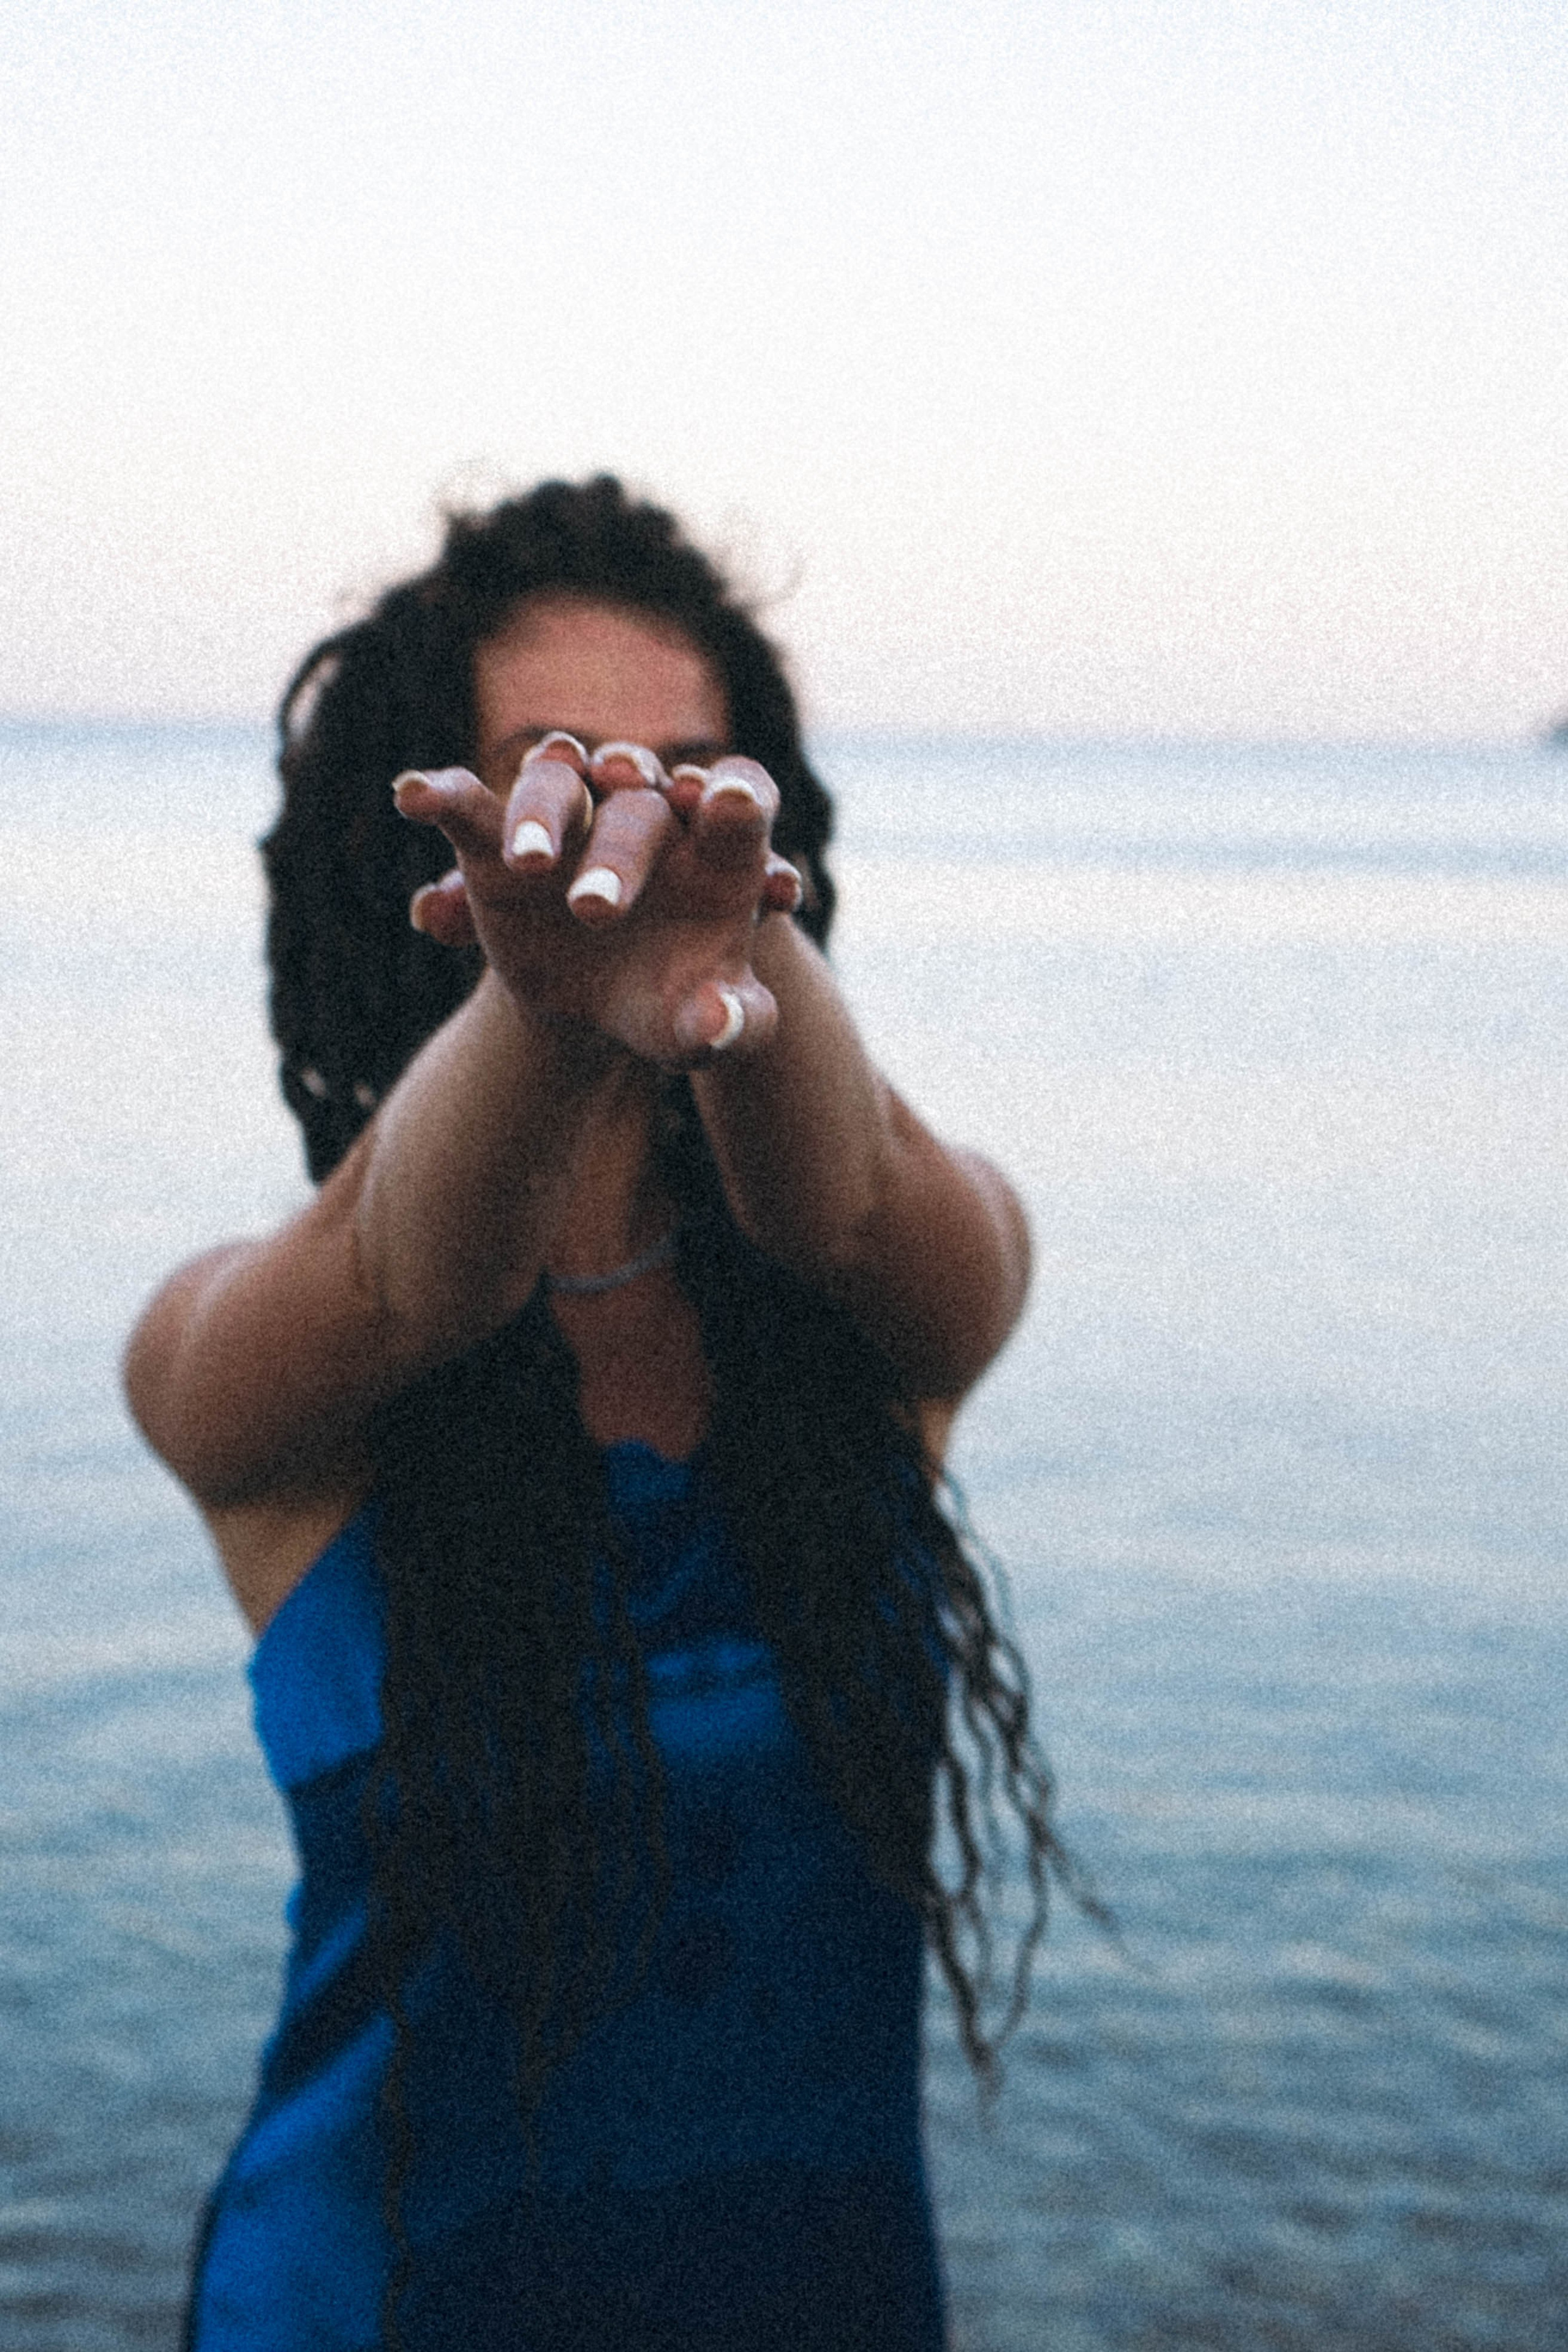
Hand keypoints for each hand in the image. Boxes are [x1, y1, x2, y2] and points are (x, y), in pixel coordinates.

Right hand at [392, 735, 803, 1068]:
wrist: (601, 1012)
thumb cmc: (673, 1006)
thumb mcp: (709, 1027)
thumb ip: (734, 1025)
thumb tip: (721, 1021)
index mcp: (714, 851)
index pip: (743, 799)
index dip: (737, 796)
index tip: (725, 801)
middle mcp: (643, 816)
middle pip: (637, 809)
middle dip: (619, 854)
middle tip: (596, 911)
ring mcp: (570, 821)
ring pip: (557, 787)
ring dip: (540, 815)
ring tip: (527, 861)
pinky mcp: (498, 841)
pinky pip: (469, 805)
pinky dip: (442, 794)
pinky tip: (413, 795)